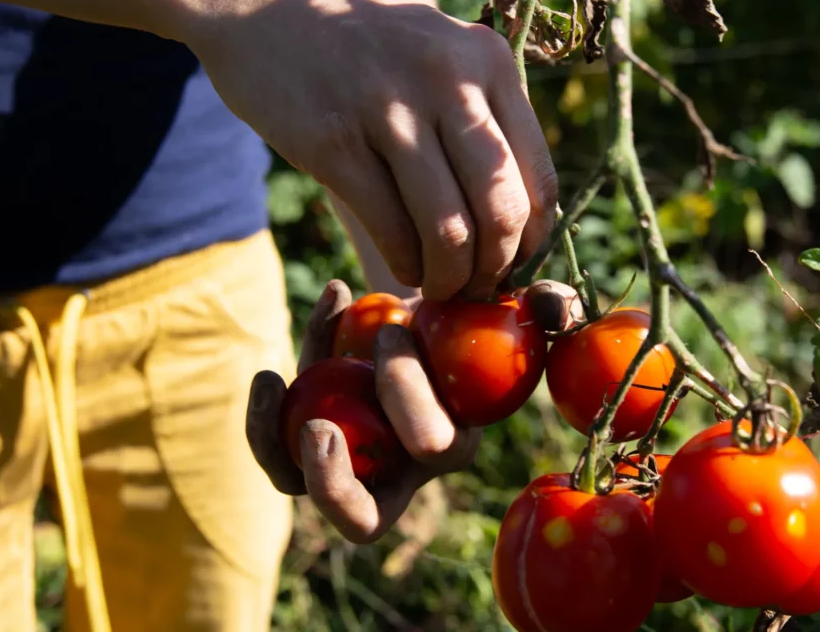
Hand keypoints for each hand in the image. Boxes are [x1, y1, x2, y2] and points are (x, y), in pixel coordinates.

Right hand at [183, 0, 557, 300]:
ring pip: (448, 231)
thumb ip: (482, 117)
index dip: (533, 240)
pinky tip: (405, 265)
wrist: (265, 5)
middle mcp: (447, 81)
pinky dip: (406, 263)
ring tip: (439, 285)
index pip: (537, 177)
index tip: (514, 264)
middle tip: (475, 286)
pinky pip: (391, 229)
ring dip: (448, 277)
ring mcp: (389, 111)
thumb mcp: (441, 53)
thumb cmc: (366, 46)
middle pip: (501, 210)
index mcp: (487, 62)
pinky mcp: (334, 142)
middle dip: (494, 268)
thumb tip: (516, 219)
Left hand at [245, 278, 577, 542]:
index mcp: (452, 446)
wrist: (411, 315)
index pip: (432, 448)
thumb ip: (548, 306)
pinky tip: (268, 367)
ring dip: (273, 444)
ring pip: (300, 487)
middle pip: (363, 516)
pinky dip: (265, 407)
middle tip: (318, 422)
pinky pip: (274, 445)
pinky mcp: (303, 444)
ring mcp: (347, 464)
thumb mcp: (515, 306)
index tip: (394, 326)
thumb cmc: (467, 315)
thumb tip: (554, 304)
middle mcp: (399, 473)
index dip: (409, 395)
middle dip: (336, 479)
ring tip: (269, 382)